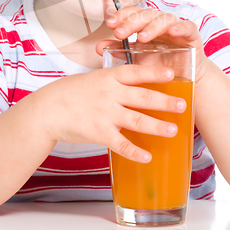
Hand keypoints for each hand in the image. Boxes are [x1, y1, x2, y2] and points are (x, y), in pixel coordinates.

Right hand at [32, 63, 186, 162]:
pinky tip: (147, 157)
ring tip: (173, 130)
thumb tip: (131, 82)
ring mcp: (105, 114)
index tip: (172, 73)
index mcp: (108, 77)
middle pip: (143, 96)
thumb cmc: (68, 93)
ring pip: (138, 120)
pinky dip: (136, 152)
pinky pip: (121, 144)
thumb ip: (111, 81)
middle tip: (183, 105)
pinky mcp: (99, 133)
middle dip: (165, 101)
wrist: (46, 109)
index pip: (136, 72)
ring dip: (157, 126)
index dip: (155, 72)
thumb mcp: (91, 78)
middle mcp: (110, 94)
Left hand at [96, 6, 208, 83]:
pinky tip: (173, 32)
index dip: (121, 16)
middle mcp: (160, 22)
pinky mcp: (192, 35)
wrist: (184, 79)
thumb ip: (119, 50)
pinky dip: (180, 27)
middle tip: (120, 33)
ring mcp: (176, 26)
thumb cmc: (159, 65)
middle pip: (145, 14)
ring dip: (152, 26)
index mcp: (146, 24)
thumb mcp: (137, 58)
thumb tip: (98, 47)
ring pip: (164, 18)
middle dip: (131, 22)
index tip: (110, 24)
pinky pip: (187, 26)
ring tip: (142, 38)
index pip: (132, 13)